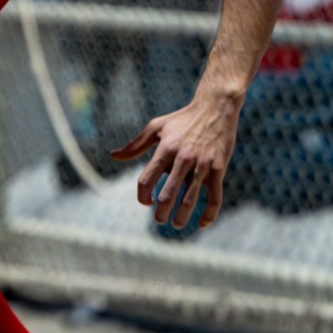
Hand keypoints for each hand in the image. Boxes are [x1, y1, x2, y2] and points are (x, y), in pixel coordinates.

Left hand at [111, 96, 239, 228]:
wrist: (216, 108)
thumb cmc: (183, 119)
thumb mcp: (157, 127)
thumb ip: (136, 144)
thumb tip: (114, 156)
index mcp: (165, 149)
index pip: (146, 179)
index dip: (142, 195)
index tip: (146, 202)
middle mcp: (183, 158)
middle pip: (167, 193)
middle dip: (161, 212)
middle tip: (160, 219)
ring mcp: (202, 165)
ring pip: (189, 199)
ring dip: (181, 217)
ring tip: (177, 224)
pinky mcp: (218, 169)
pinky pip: (214, 197)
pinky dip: (209, 214)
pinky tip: (202, 223)